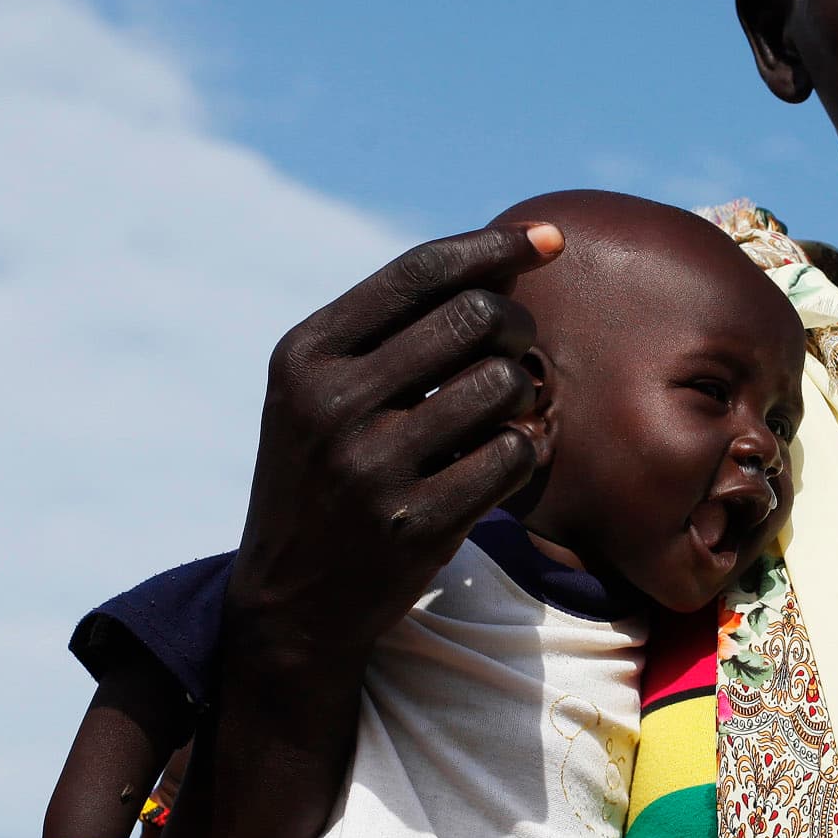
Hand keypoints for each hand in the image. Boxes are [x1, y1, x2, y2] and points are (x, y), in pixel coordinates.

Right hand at [225, 224, 563, 690]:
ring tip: (502, 412)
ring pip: (504, 383)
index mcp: (306, 355)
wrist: (289, 599)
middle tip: (514, 350)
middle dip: (516, 326)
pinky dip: (524, 451)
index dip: (495, 246)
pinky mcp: (415, 524)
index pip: (420, 271)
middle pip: (476, 316)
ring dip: (523, 394)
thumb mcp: (320, 390)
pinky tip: (500, 460)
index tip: (548, 238)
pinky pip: (513, 454)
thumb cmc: (326, 471)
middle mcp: (331, 403)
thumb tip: (505, 256)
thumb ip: (391, 328)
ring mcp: (371, 467)